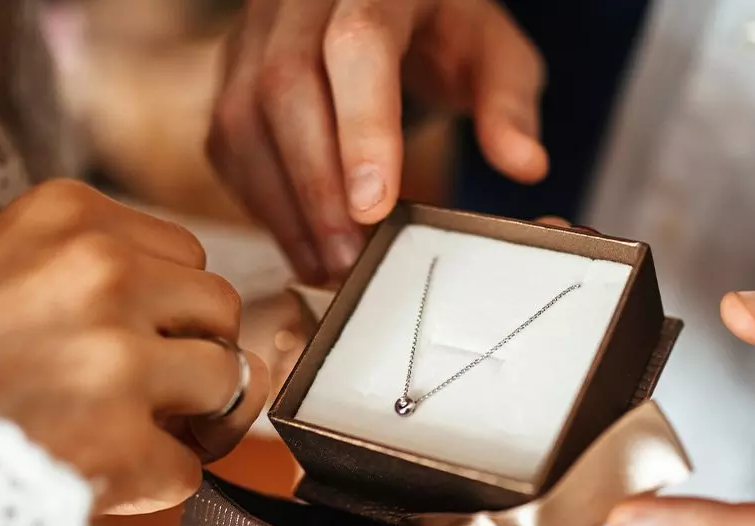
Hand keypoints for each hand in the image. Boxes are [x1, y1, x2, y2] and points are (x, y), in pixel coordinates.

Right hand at [0, 180, 268, 513]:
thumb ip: (86, 268)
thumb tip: (177, 309)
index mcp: (70, 217)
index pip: (187, 254)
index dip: (173, 305)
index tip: (143, 334)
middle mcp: (104, 275)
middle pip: (221, 308)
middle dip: (197, 350)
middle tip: (157, 386)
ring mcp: (118, 362)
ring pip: (231, 379)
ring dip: (201, 415)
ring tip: (149, 432)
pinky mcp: (122, 446)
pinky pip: (191, 467)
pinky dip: (158, 481)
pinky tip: (111, 476)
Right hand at [208, 0, 546, 282]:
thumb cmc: (443, 28)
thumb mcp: (493, 52)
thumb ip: (508, 103)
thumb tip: (526, 165)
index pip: (358, 43)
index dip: (361, 128)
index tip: (374, 208)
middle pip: (284, 87)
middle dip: (316, 188)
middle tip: (349, 261)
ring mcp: (255, 33)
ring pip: (242, 120)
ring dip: (283, 206)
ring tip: (326, 267)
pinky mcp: (232, 73)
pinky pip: (228, 143)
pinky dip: (260, 202)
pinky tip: (300, 242)